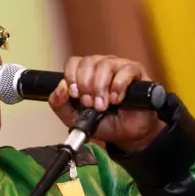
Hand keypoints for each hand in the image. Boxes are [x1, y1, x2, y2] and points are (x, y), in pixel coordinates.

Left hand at [48, 55, 165, 152]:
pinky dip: (118, 86)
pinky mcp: (135, 72)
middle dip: (85, 85)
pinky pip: (126, 71)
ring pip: (105, 64)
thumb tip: (60, 87)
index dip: (71, 76)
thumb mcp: (72, 117)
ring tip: (102, 105)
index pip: (73, 62)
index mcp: (85, 73)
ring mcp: (119, 66)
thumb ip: (59, 104)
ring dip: (100, 87)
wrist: (126, 134)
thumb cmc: (102, 122)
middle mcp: (101, 66)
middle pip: (87, 62)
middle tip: (89, 103)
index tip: (74, 94)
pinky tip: (116, 100)